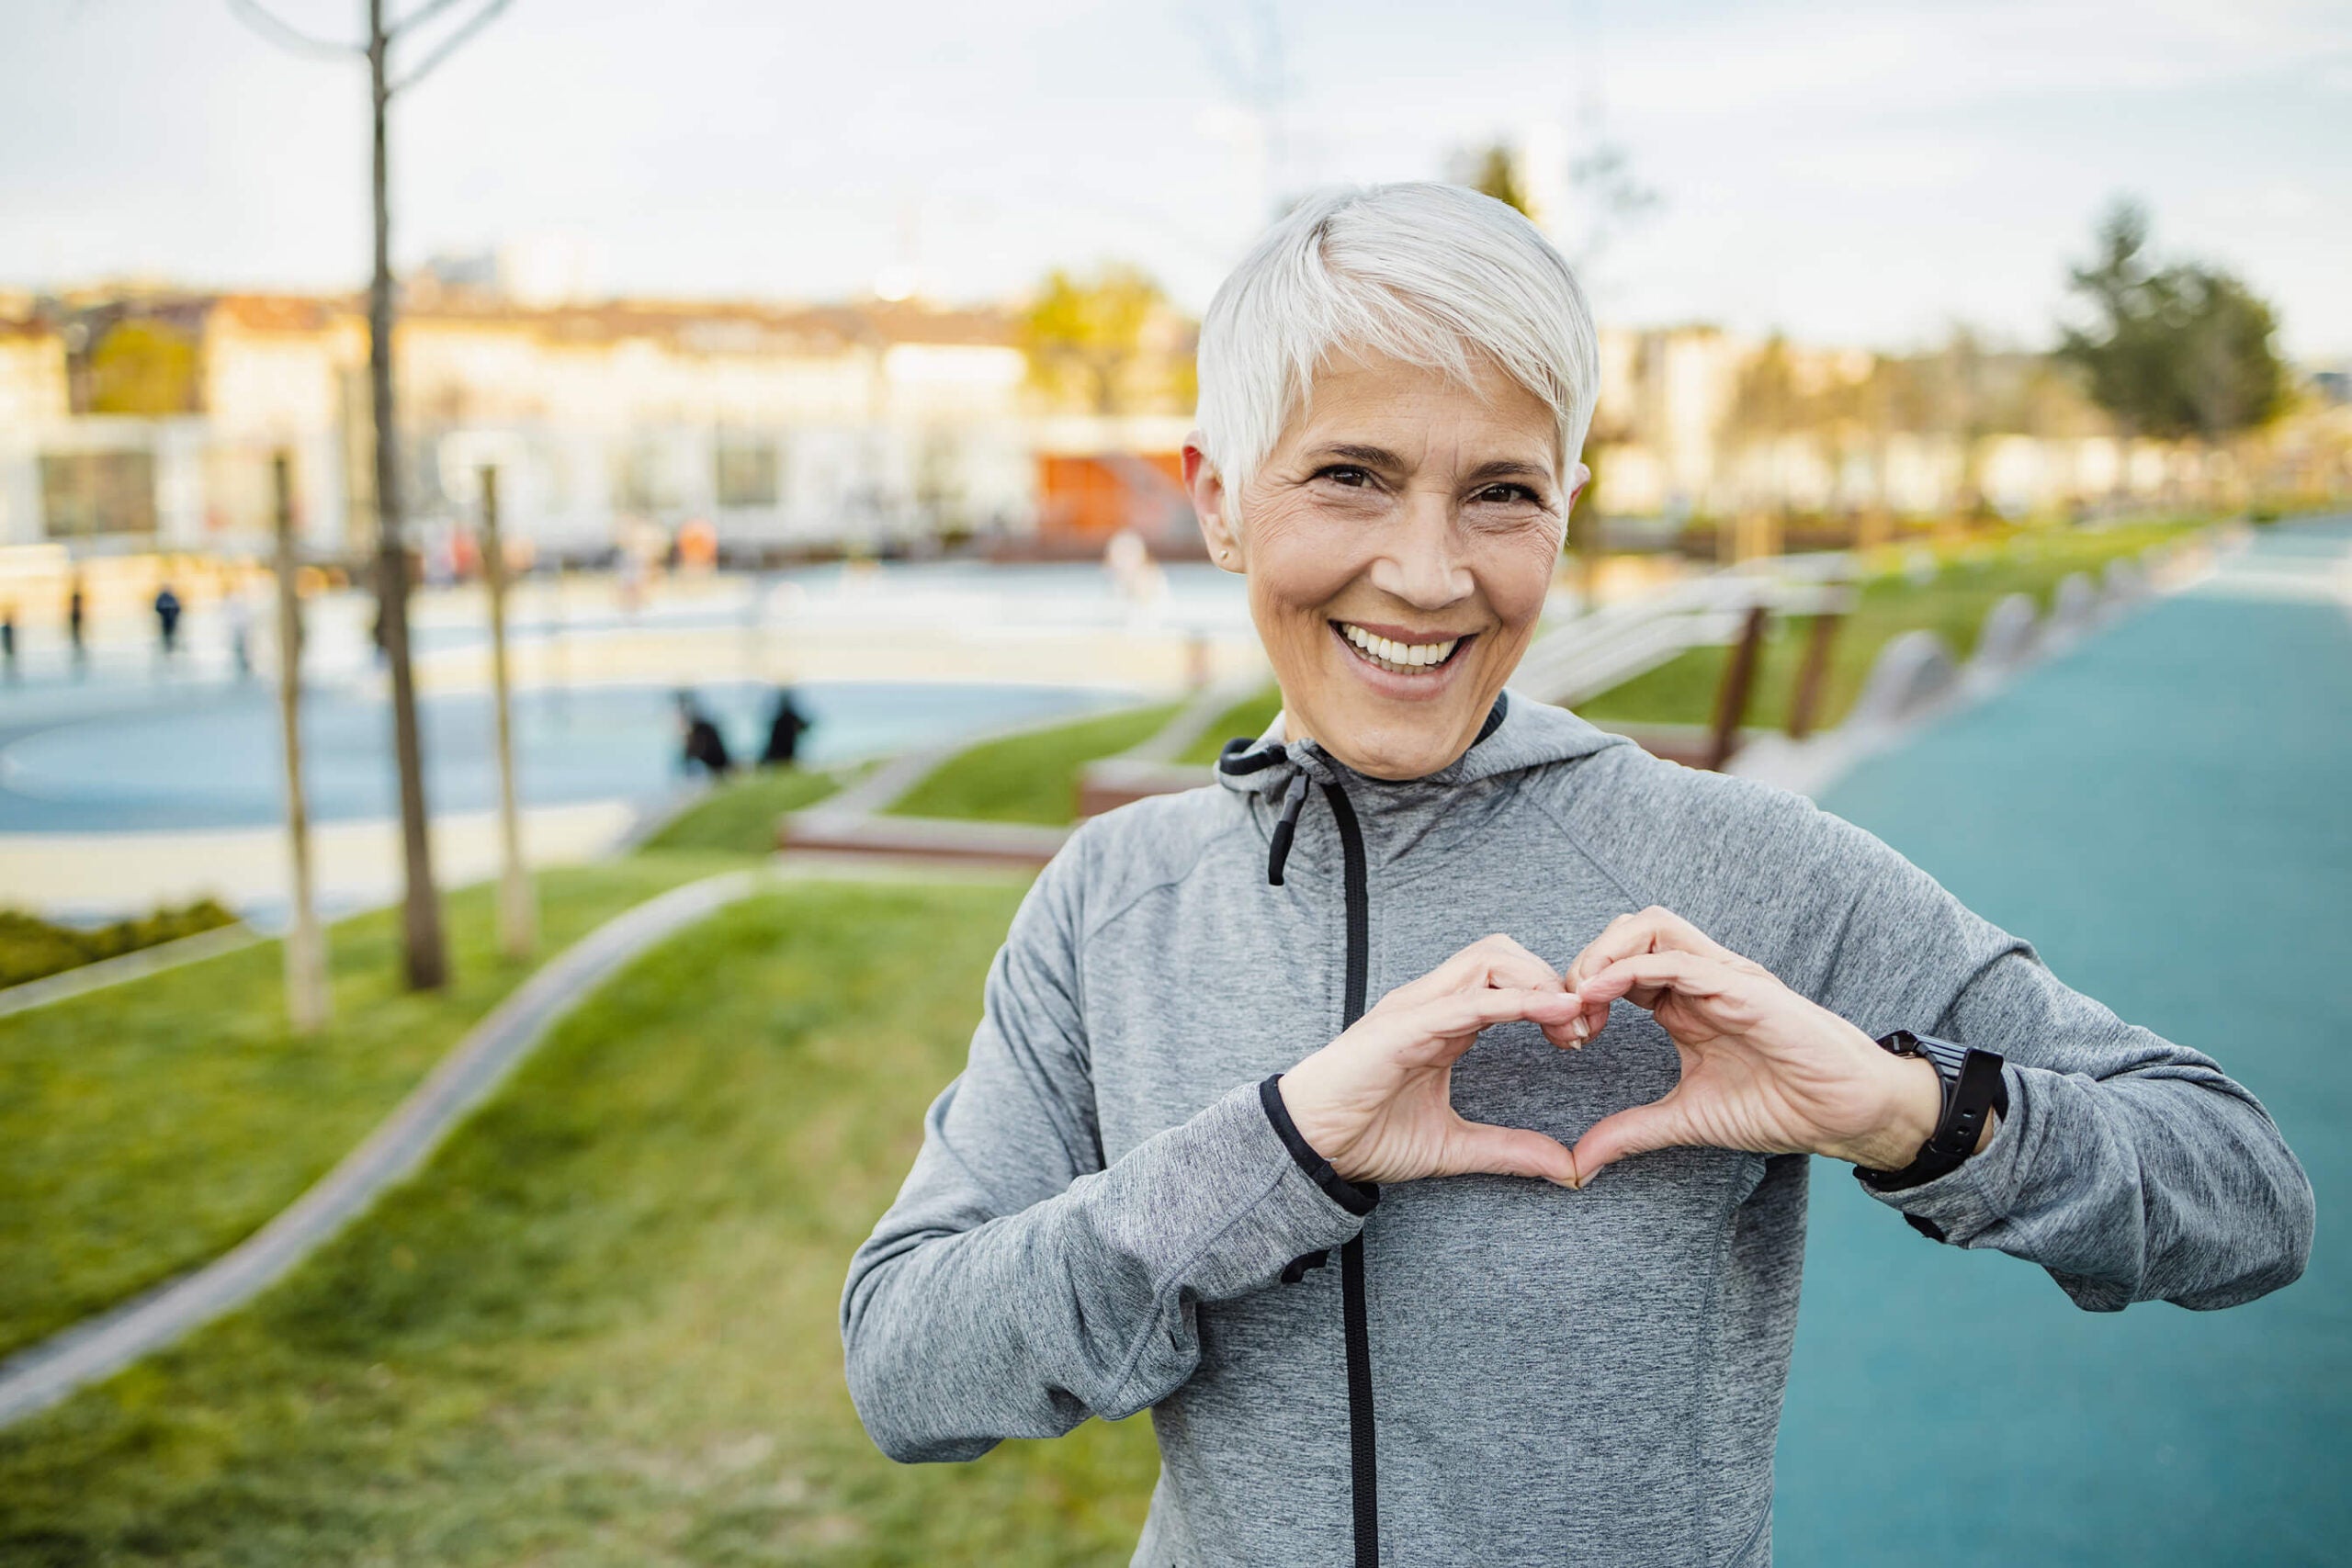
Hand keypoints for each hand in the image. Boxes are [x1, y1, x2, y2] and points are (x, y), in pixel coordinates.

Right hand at [1279, 935, 1588, 1187]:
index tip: (1581, 1039)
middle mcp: (1432, 1004)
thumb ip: (1509, 1151)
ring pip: (1489, 959)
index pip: (1508, 979)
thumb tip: (1565, 1168)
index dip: (1552, 999)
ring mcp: (1416, 1008)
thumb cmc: (1365, 1136)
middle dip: (1551, 979)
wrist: (1308, 1147)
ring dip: (1538, 982)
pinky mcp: (1403, 1026)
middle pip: (1504, 952)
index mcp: (1445, 1022)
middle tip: (1581, 1029)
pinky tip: (1548, 1012)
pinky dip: (1513, 1000)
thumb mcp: (1454, 1148)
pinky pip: (1466, 999)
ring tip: (1569, 1020)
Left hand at [1562, 908, 1946, 1182]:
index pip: (1617, 966)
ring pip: (1649, 925)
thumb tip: (1581, 1162)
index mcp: (1683, 1002)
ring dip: (1604, 954)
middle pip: (1626, 931)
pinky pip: (1676, 959)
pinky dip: (1630, 969)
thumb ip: (1632, 1132)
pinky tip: (1601, 996)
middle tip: (1568, 1017)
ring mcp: (1722, 976)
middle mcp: (1700, 979)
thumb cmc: (1781, 1107)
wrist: (1847, 1115)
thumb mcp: (1687, 1119)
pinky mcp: (1742, 985)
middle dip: (1584, 963)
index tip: (1569, 1039)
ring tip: (1582, 999)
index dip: (1582, 992)